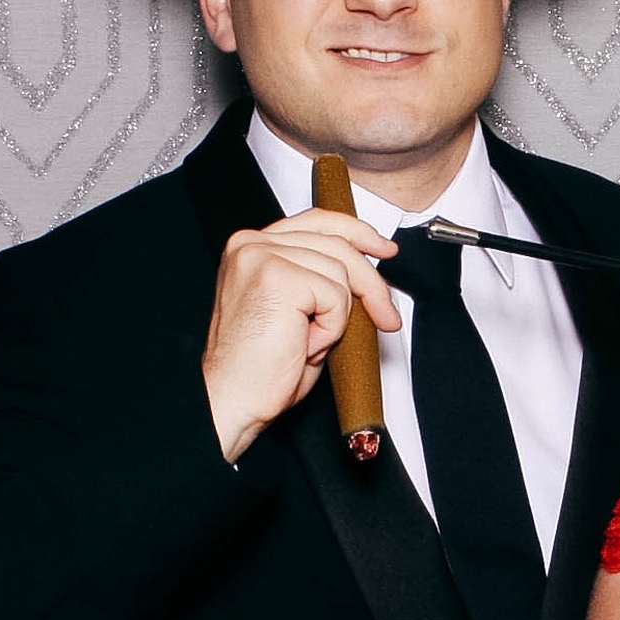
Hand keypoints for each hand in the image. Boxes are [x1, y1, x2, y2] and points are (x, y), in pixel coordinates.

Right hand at [202, 208, 400, 460]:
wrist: (233, 398)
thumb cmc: (260, 369)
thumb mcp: (299, 314)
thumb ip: (320, 282)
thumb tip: (365, 275)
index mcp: (253, 249)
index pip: (316, 221)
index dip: (356, 233)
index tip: (383, 249)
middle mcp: (252, 245)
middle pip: (337, 244)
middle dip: (371, 284)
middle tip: (386, 316)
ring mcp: (263, 256)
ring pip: (341, 272)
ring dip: (336, 318)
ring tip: (307, 342)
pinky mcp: (278, 276)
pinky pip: (335, 295)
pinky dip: (330, 328)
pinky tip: (302, 344)